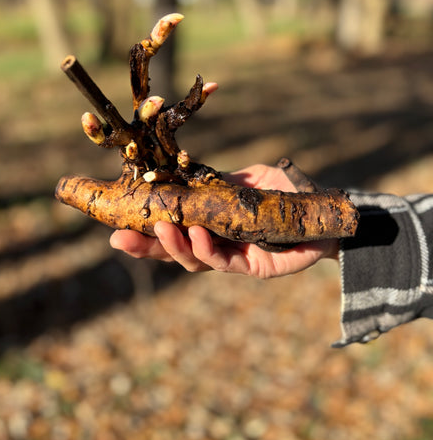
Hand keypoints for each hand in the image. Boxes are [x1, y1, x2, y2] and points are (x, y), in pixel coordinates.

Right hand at [109, 164, 338, 278]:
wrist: (324, 211)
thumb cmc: (284, 193)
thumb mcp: (244, 181)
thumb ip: (215, 182)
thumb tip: (180, 171)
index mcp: (208, 223)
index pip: (171, 229)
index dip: (144, 229)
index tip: (116, 223)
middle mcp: (216, 243)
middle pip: (174, 251)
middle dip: (146, 247)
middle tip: (119, 239)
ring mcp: (233, 257)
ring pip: (193, 260)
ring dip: (174, 246)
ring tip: (161, 228)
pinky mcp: (255, 267)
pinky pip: (224, 262)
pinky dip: (207, 250)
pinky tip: (197, 235)